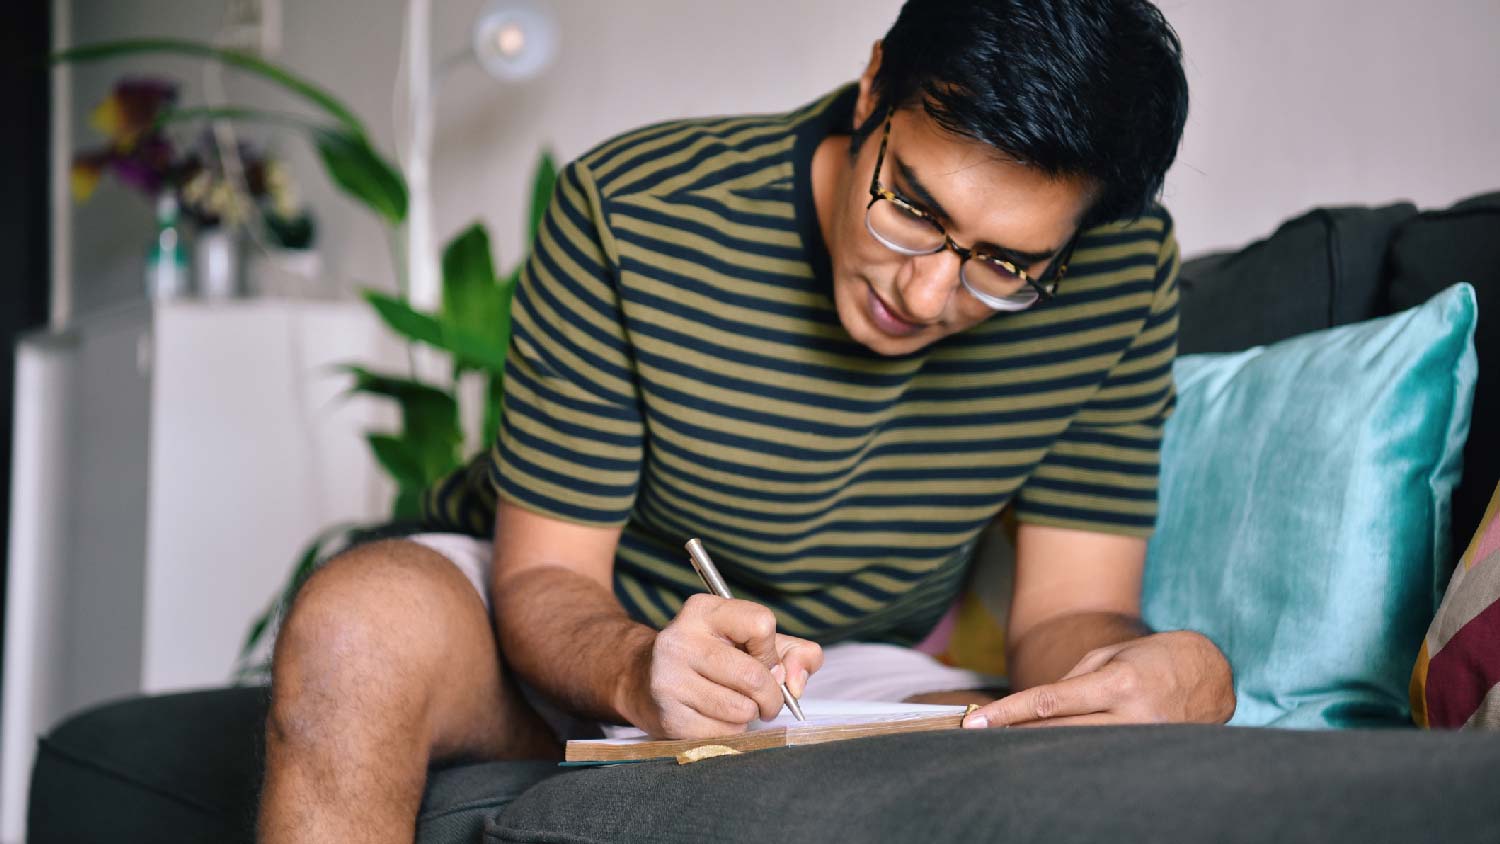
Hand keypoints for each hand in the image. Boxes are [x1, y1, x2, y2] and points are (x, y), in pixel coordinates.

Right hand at [625, 594, 822, 738]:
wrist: (643, 679)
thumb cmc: (713, 659)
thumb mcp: (752, 642)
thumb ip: (794, 653)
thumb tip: (796, 683)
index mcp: (704, 610)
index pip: (761, 624)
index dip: (771, 651)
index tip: (762, 660)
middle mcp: (681, 639)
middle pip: (754, 676)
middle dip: (771, 696)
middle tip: (766, 701)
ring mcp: (669, 678)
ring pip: (741, 710)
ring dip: (749, 715)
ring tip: (736, 706)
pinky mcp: (668, 715)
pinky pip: (722, 733)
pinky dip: (730, 731)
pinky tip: (715, 718)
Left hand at [962, 630, 1233, 728]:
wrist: (1211, 674)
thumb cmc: (1153, 657)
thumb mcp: (1109, 656)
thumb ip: (1071, 681)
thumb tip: (1036, 709)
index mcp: (1117, 682)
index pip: (1050, 702)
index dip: (1009, 714)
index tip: (976, 725)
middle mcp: (1132, 716)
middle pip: (1058, 732)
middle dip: (1018, 734)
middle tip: (981, 737)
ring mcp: (1145, 740)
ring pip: (1079, 749)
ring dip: (1045, 748)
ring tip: (1012, 746)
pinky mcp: (1152, 754)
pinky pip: (1103, 756)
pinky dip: (1076, 754)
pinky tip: (1054, 755)